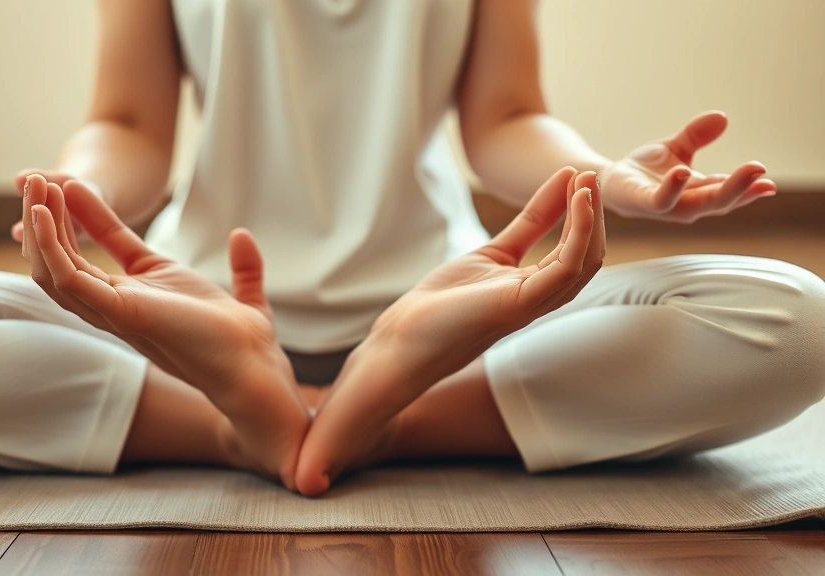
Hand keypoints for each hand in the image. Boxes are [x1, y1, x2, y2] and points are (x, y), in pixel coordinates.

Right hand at [21, 175, 282, 390]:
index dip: (79, 219)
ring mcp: (115, 312)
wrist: (254, 367)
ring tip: (32, 186)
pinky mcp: (121, 313)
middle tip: (32, 179)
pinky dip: (51, 247)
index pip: (94, 254)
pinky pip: (70, 280)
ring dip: (40, 227)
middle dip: (45, 220)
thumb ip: (242, 264)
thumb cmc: (245, 342)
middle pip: (61, 262)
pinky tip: (43, 215)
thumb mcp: (239, 289)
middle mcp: (118, 306)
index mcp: (137, 297)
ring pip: (54, 270)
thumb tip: (240, 234)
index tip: (67, 184)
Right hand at [292, 167, 604, 495]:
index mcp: (509, 315)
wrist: (388, 364)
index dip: (580, 234)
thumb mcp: (359, 401)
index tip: (581, 197)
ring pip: (560, 243)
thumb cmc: (385, 375)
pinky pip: (529, 232)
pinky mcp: (490, 267)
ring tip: (580, 173)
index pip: (566, 273)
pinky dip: (546, 206)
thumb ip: (341, 437)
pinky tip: (559, 180)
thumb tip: (303, 485)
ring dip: (576, 210)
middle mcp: (519, 302)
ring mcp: (508, 285)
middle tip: (592, 177)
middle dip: (592, 218)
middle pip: (581, 258)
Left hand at [365, 167, 604, 408]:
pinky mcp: (520, 305)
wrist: (407, 337)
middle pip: (587, 254)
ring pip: (584, 261)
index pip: (574, 248)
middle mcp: (542, 297)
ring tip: (587, 181)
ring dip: (591, 218)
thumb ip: (527, 229)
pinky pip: (565, 269)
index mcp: (536, 286)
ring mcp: (533, 303)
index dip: (580, 212)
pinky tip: (577, 202)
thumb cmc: (443, 302)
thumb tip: (553, 195)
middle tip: (591, 173)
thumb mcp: (493, 253)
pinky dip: (578, 233)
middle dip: (593, 212)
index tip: (579, 176)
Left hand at [598, 111, 775, 222]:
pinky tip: (681, 173)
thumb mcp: (677, 148)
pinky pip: (660, 200)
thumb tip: (721, 117)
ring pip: (697, 205)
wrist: (610, 183)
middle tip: (762, 174)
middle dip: (742, 189)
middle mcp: (687, 203)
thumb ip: (697, 134)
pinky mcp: (643, 202)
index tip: (768, 181)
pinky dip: (672, 188)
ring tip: (741, 174)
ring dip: (720, 191)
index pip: (729, 192)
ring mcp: (667, 206)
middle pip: (719, 201)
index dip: (749, 188)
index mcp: (700, 192)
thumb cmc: (648, 172)